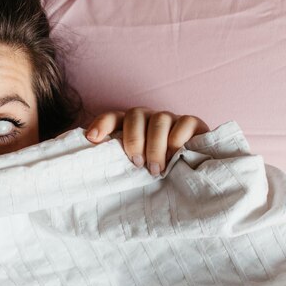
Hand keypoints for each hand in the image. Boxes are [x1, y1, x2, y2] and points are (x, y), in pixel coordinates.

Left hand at [84, 107, 209, 175]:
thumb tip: (94, 162)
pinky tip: (176, 157)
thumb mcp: (136, 165)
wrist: (193, 169)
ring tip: (157, 170)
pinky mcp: (192, 122)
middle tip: (138, 164)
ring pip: (159, 120)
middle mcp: (148, 117)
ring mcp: (170, 118)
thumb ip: (118, 160)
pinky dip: (178, 141)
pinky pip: (184, 123)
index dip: (101, 125)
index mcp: (130, 125)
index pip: (112, 117)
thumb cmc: (157, 168)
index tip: (92, 139)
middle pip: (135, 115)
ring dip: (156, 146)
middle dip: (134, 140)